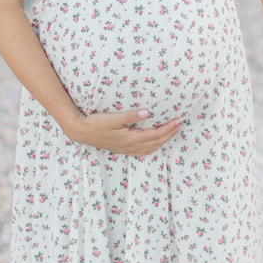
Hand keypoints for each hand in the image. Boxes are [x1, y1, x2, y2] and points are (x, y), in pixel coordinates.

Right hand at [63, 108, 182, 156]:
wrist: (81, 132)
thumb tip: (148, 112)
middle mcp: (131, 146)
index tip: (178, 121)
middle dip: (170, 134)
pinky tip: (155, 142)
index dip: (168, 128)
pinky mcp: (123, 149)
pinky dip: (153, 146)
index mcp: (130, 139)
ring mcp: (127, 149)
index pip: (155, 135)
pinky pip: (143, 150)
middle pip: (156, 142)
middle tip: (181, 124)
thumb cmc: (96, 123)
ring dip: (163, 140)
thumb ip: (130, 116)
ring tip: (172, 131)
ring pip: (151, 147)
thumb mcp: (113, 118)